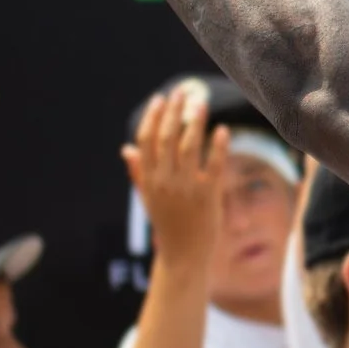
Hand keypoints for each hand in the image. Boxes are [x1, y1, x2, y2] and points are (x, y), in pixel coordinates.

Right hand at [122, 81, 227, 258]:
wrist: (183, 256)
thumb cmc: (168, 224)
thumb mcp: (148, 198)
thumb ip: (138, 172)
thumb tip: (125, 149)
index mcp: (148, 179)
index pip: (146, 141)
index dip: (153, 117)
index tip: (160, 99)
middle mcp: (164, 181)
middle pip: (166, 138)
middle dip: (173, 111)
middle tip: (182, 91)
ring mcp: (185, 188)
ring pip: (188, 147)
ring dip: (195, 122)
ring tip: (202, 103)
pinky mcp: (207, 196)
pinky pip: (213, 166)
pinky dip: (217, 147)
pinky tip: (223, 130)